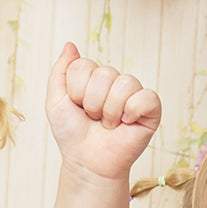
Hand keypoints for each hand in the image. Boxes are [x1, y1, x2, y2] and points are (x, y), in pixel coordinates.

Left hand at [46, 42, 161, 186]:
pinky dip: (132, 111)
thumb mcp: (55, 102)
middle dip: (92, 102)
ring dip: (110, 110)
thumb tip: (70, 45)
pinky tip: (126, 123)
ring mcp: (134, 95)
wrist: (87, 162)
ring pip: (124, 84)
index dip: (76, 90)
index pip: (84, 65)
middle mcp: (115, 82)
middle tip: (94, 119)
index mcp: (94, 78)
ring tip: (108, 124)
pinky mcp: (151, 110)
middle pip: (103, 74)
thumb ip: (60, 72)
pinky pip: (146, 97)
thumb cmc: (73, 135)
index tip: (77, 107)